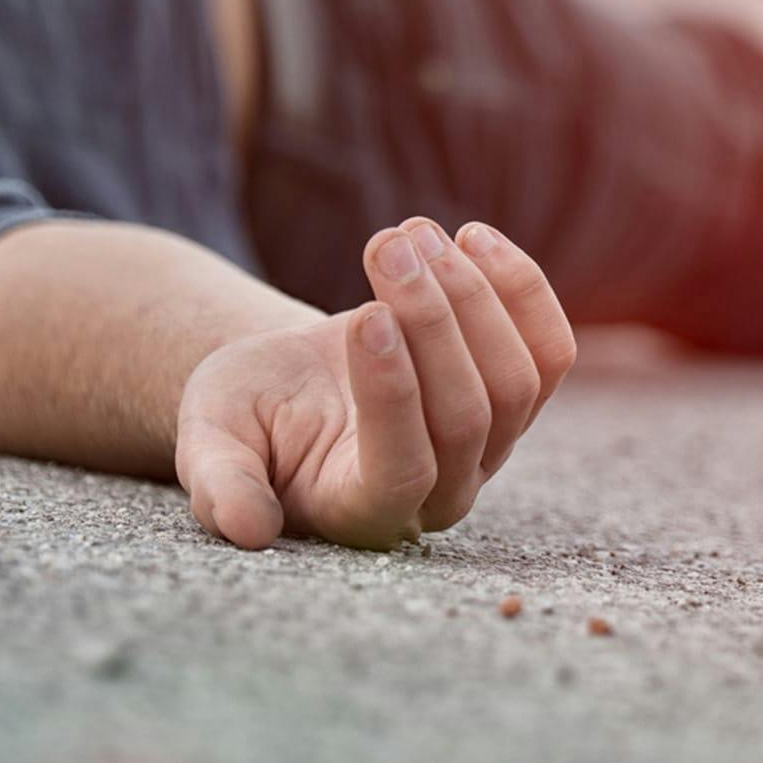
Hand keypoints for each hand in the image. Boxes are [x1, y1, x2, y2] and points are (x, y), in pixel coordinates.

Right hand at [174, 219, 576, 549]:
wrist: (293, 388)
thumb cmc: (246, 414)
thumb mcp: (211, 443)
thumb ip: (222, 487)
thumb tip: (246, 529)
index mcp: (361, 511)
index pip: (401, 467)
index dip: (392, 393)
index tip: (364, 314)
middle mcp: (440, 494)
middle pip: (467, 416)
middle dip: (432, 321)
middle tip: (388, 244)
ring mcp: (491, 450)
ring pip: (516, 381)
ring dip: (472, 295)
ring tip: (414, 233)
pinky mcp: (519, 399)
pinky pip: (551, 352)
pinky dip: (523, 291)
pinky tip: (473, 239)